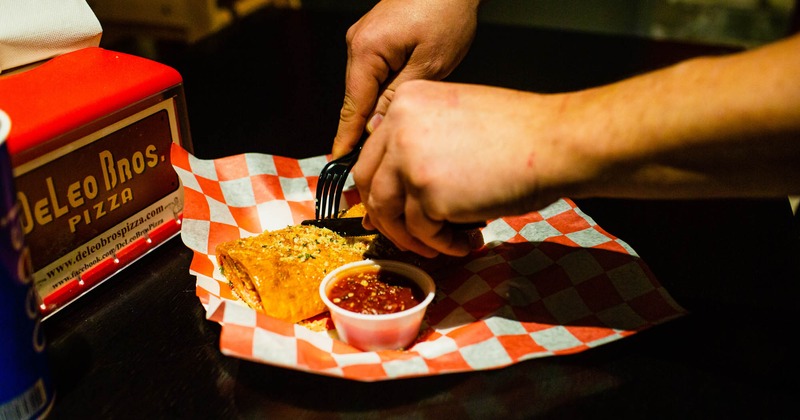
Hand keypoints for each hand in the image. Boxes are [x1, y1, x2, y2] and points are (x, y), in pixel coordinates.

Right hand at [332, 0, 479, 157]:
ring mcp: (364, 37)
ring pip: (367, 86)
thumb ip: (397, 99)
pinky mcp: (375, 35)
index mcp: (366, 50)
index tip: (338, 160)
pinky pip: (374, 72)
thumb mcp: (429, 65)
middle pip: (357, 97)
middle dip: (365, 126)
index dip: (346, 137)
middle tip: (375, 157)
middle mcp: (357, 42)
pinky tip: (397, 103)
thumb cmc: (447, 12)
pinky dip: (383, 90)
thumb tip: (373, 128)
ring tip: (391, 133)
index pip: (352, 106)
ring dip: (377, 108)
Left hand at [352, 80, 589, 256]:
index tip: (392, 209)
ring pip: (388, 212)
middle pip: (369, 184)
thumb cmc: (520, 133)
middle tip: (409, 236)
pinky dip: (444, 244)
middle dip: (387, 217)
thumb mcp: (456, 118)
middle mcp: (399, 125)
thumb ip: (421, 140)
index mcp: (406, 101)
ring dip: (413, 237)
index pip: (372, 153)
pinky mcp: (427, 194)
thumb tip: (397, 182)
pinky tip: (468, 239)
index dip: (379, 187)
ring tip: (445, 242)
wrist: (556, 142)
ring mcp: (409, 160)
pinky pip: (422, 232)